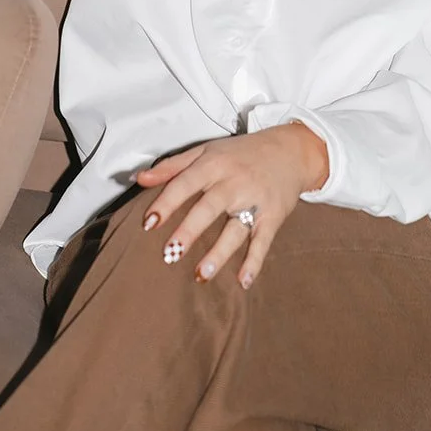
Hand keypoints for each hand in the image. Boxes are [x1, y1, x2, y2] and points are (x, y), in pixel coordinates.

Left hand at [135, 122, 328, 289]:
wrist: (291, 150)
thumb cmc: (242, 153)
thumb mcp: (207, 151)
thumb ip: (173, 166)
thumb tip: (140, 179)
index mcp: (214, 164)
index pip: (186, 183)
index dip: (167, 202)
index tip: (148, 223)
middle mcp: (234, 181)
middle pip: (210, 207)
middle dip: (190, 230)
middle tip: (170, 253)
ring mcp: (255, 200)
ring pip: (236, 228)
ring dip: (220, 252)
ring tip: (201, 274)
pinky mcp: (273, 215)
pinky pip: (263, 240)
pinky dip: (255, 261)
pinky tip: (243, 281)